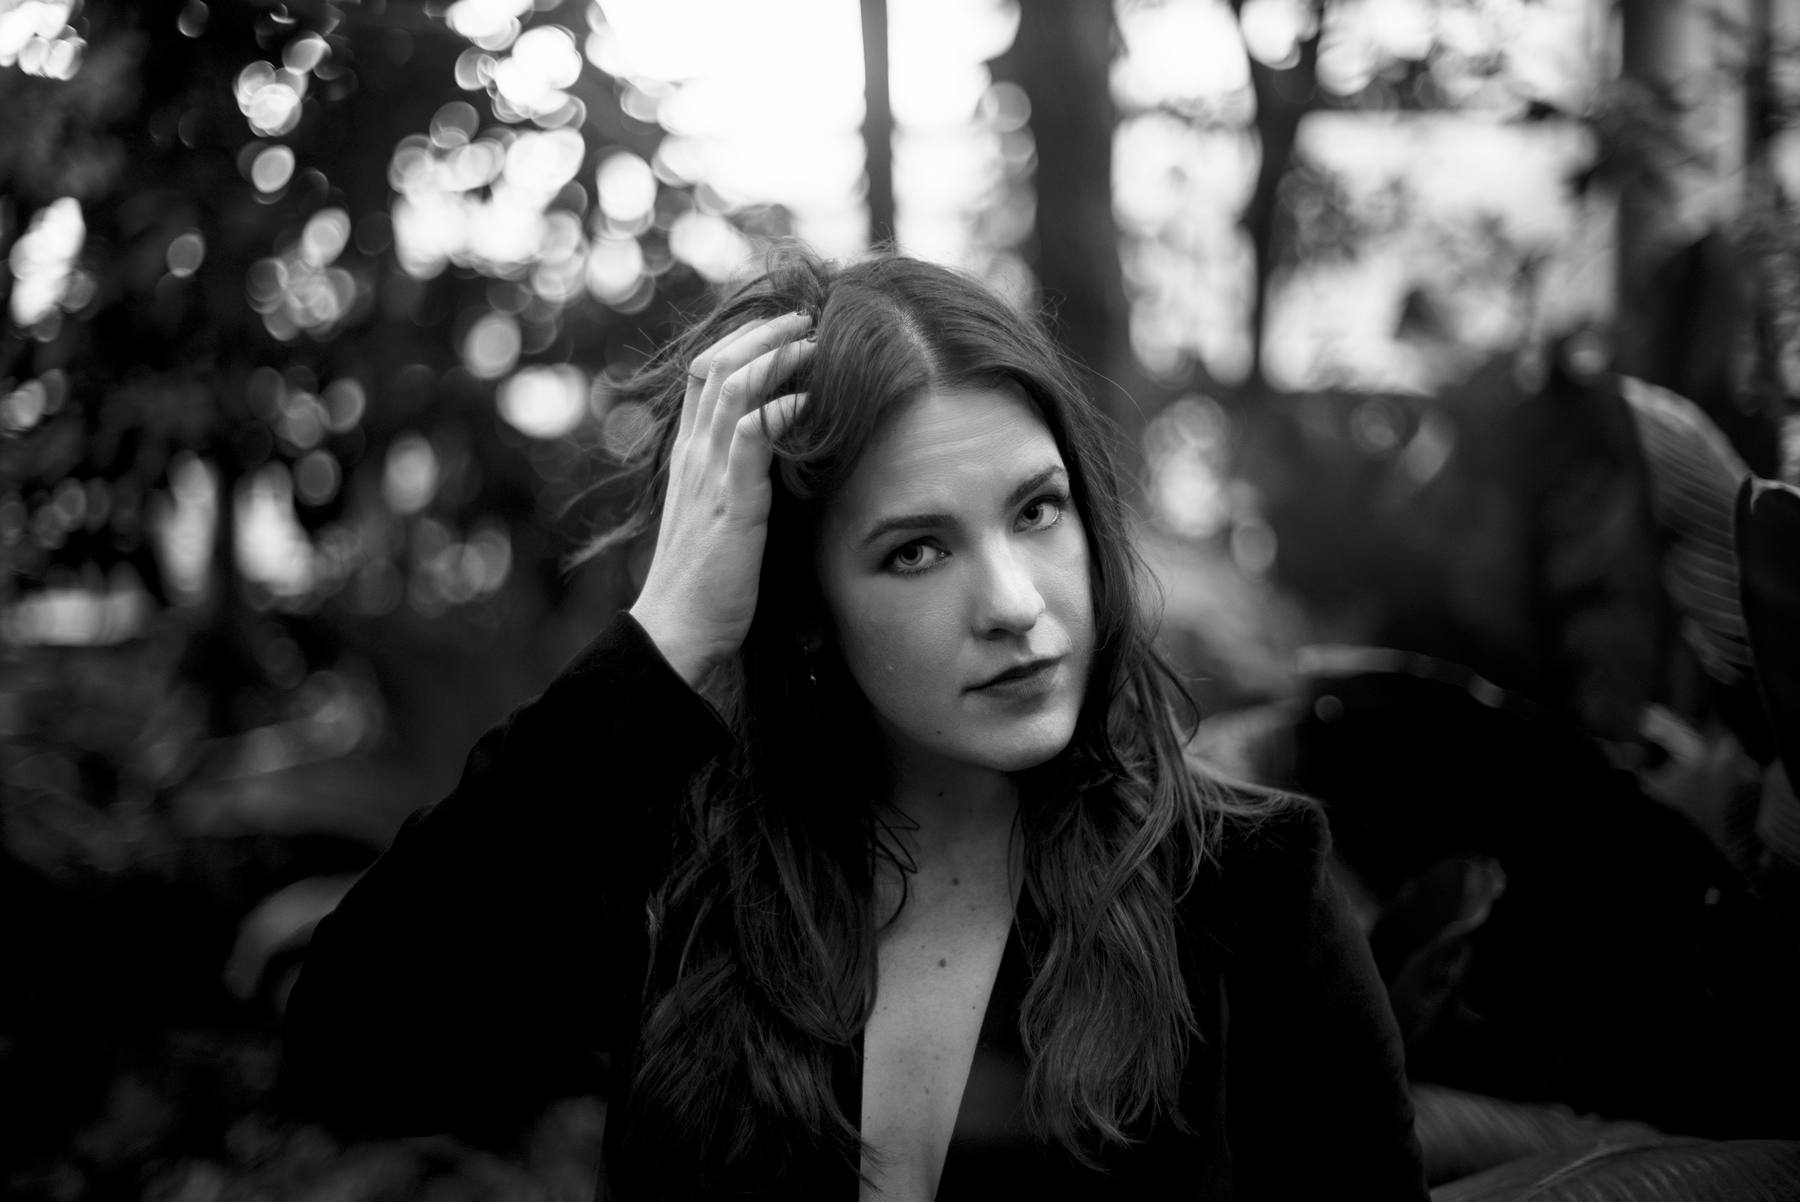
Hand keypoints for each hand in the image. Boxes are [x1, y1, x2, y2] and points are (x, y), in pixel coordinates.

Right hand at [629, 312, 813, 685]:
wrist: (677, 629)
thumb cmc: (704, 582)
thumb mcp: (720, 517)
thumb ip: (739, 480)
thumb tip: (782, 459)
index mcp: (689, 456)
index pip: (702, 376)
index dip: (739, 342)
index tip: (780, 330)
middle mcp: (694, 455)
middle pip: (715, 365)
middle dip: (760, 333)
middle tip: (802, 318)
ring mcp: (709, 475)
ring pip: (732, 387)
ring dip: (775, 357)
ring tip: (812, 341)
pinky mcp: (732, 501)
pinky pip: (752, 436)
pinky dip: (780, 409)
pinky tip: (807, 400)